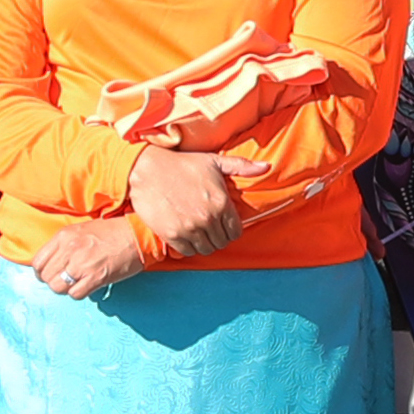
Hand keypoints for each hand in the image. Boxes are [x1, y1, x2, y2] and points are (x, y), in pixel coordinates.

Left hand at [33, 214, 154, 299]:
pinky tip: (86, 286)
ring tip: (75, 283)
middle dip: (53, 281)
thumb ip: (63, 245)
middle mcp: (70, 249)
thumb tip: (51, 263)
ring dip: (65, 289)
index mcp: (64, 236)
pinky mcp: (95, 277)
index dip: (41, 272)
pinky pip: (75, 294)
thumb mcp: (81, 230)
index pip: (38, 262)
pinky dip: (78, 293)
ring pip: (58, 288)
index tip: (49, 274)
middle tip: (64, 280)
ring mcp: (82, 264)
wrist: (137, 235)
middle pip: (46, 277)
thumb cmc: (111, 232)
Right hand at [123, 143, 246, 261]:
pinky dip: (188, 247)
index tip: (222, 225)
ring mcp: (190, 228)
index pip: (235, 232)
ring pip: (206, 249)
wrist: (147, 169)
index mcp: (221, 202)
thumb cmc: (182, 163)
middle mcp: (208, 218)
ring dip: (204, 243)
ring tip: (198, 233)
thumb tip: (266, 167)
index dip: (230, 230)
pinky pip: (187, 251)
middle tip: (209, 228)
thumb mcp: (213, 161)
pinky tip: (185, 235)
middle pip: (221, 242)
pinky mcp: (172, 234)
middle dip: (218, 237)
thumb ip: (241, 166)